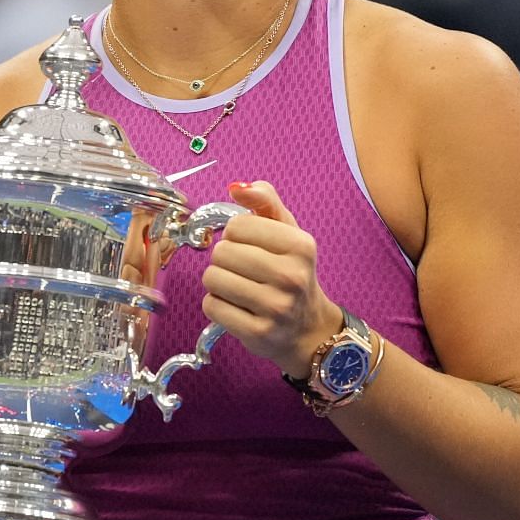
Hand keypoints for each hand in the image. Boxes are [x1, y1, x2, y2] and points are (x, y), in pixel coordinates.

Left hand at [201, 181, 341, 378]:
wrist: (307, 329)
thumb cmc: (292, 273)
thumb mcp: (288, 232)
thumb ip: (265, 201)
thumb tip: (236, 187)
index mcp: (301, 245)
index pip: (237, 225)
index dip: (235, 234)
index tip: (250, 246)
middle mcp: (292, 276)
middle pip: (222, 252)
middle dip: (224, 259)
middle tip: (242, 270)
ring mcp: (275, 307)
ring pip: (212, 278)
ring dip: (217, 282)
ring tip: (237, 288)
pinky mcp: (257, 333)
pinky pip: (212, 306)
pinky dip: (216, 305)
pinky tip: (235, 307)